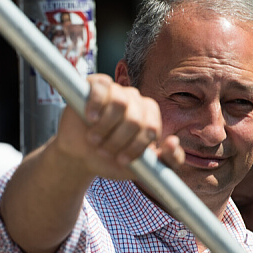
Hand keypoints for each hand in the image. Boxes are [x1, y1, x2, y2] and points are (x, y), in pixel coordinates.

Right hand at [55, 74, 183, 181]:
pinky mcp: (96, 84)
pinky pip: (101, 89)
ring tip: (94, 139)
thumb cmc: (110, 159)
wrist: (79, 156)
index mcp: (149, 115)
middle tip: (104, 151)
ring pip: (120, 103)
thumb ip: (166, 161)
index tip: (121, 160)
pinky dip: (95, 106)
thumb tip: (174, 143)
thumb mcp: (140, 168)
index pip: (151, 127)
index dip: (136, 147)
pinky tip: (90, 118)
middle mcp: (134, 99)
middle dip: (118, 141)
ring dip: (105, 128)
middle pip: (135, 118)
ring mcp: (116, 90)